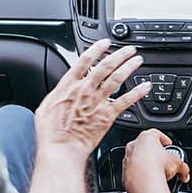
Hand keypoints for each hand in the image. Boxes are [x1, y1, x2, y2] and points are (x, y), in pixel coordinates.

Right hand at [34, 39, 152, 160]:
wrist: (61, 149)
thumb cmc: (51, 133)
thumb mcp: (46, 106)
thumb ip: (57, 94)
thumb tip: (60, 89)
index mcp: (69, 86)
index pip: (85, 61)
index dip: (96, 49)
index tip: (105, 43)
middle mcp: (85, 90)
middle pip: (105, 66)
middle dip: (119, 55)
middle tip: (128, 49)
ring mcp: (97, 102)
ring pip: (117, 79)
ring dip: (129, 67)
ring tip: (137, 60)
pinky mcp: (107, 116)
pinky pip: (125, 101)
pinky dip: (137, 93)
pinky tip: (145, 87)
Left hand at [122, 129, 189, 192]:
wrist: (143, 182)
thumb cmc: (158, 167)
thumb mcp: (177, 163)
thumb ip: (183, 167)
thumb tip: (185, 173)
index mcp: (147, 137)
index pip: (156, 133)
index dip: (164, 139)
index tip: (168, 145)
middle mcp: (134, 145)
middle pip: (146, 146)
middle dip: (154, 152)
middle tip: (163, 160)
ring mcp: (128, 158)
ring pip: (137, 158)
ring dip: (145, 163)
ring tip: (156, 172)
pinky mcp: (124, 171)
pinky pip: (133, 170)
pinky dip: (139, 174)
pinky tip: (147, 180)